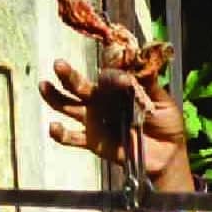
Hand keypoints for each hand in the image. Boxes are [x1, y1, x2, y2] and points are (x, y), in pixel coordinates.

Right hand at [39, 62, 187, 182]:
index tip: (119, 77)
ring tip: (44, 85)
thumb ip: (149, 82)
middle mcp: (101, 101)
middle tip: (59, 64)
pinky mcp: (92, 141)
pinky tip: (53, 127)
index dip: (110, 73)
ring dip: (55, 96)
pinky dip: (60, 134)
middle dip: (68, 75)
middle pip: (79, 86)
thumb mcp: (161, 101)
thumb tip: (143, 56)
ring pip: (69, 106)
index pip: (106, 74)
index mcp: (116, 88)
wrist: (166, 155)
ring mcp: (94, 120)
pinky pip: (72, 137)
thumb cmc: (165, 124)